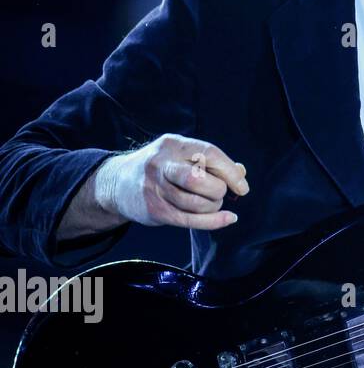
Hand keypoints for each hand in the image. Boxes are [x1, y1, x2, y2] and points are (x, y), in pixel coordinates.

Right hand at [93, 134, 248, 230]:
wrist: (118, 183)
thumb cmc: (163, 168)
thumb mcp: (183, 155)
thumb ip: (212, 162)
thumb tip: (240, 174)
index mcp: (173, 145)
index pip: (209, 154)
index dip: (230, 171)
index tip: (242, 186)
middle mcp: (161, 164)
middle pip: (199, 180)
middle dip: (219, 190)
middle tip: (220, 193)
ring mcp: (154, 188)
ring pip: (195, 203)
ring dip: (213, 207)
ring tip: (212, 203)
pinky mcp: (154, 210)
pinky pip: (189, 220)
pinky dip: (214, 222)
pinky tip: (227, 219)